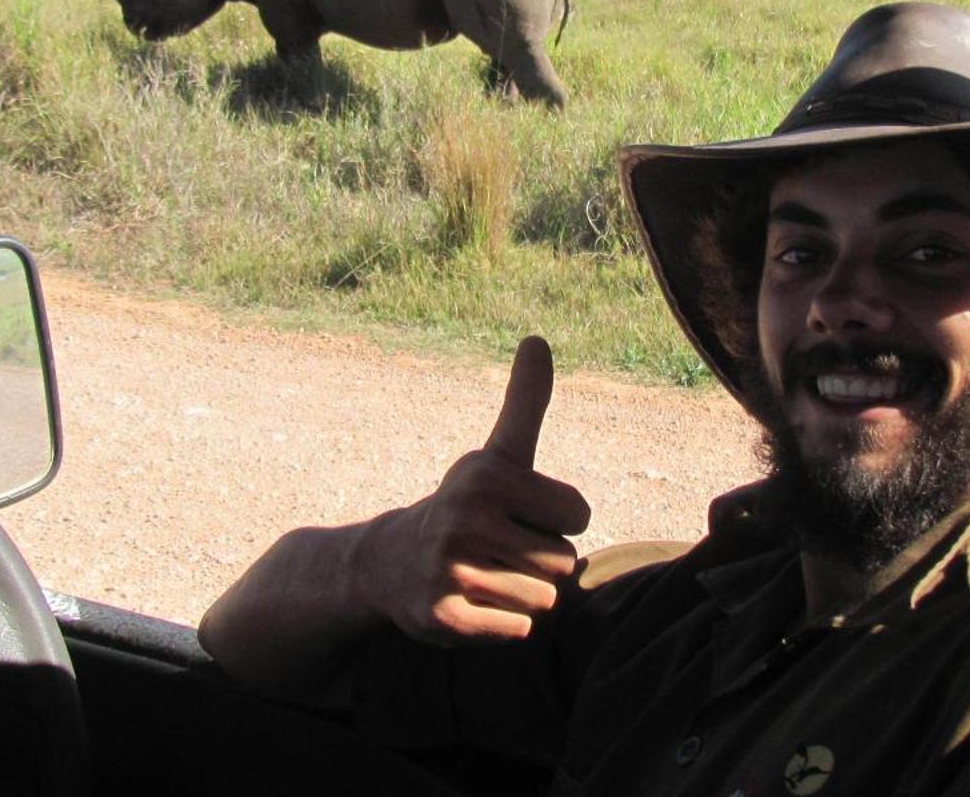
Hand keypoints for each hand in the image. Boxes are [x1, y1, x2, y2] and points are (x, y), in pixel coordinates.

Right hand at [363, 335, 591, 644]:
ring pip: (543, 601)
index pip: (579, 514)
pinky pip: (517, 631)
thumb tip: (537, 339)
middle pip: (564, 563)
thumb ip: (526, 402)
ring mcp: (452, 570)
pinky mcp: (443, 616)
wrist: (391, 562)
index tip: (518, 516)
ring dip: (522, 595)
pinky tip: (471, 604)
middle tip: (498, 550)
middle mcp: (465, 520)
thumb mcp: (497, 454)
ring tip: (484, 576)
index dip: (557, 521)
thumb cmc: (467, 506)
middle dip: (540, 563)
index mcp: (488, 477)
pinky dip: (502, 624)